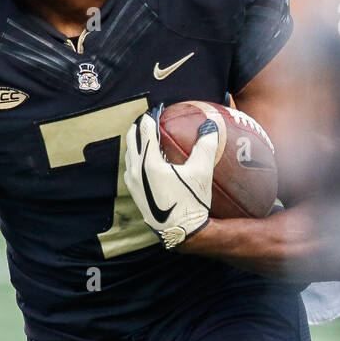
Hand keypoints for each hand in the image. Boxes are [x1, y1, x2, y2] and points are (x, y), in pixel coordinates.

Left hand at [125, 109, 218, 249]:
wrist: (181, 231)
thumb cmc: (191, 201)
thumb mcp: (201, 171)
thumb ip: (206, 145)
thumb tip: (210, 124)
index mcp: (149, 162)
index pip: (145, 129)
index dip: (152, 116)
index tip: (160, 109)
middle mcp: (135, 169)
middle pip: (131, 138)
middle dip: (140, 125)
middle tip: (151, 118)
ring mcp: (132, 181)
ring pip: (129, 152)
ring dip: (136, 141)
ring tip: (148, 135)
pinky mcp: (133, 191)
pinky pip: (130, 166)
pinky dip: (136, 156)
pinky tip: (148, 159)